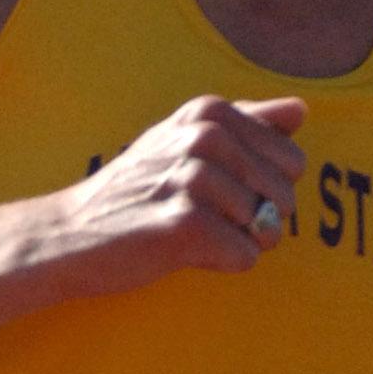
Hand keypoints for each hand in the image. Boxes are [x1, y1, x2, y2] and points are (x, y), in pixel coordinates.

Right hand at [55, 95, 306, 294]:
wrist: (70, 233)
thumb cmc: (137, 190)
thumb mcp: (185, 139)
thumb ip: (249, 122)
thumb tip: (302, 110)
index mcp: (210, 112)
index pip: (293, 161)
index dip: (263, 188)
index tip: (218, 190)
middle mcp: (205, 136)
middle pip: (286, 196)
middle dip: (255, 219)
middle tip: (202, 216)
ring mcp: (194, 178)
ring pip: (266, 230)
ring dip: (233, 243)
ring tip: (187, 232)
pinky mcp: (186, 224)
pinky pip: (246, 256)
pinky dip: (220, 263)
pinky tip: (181, 251)